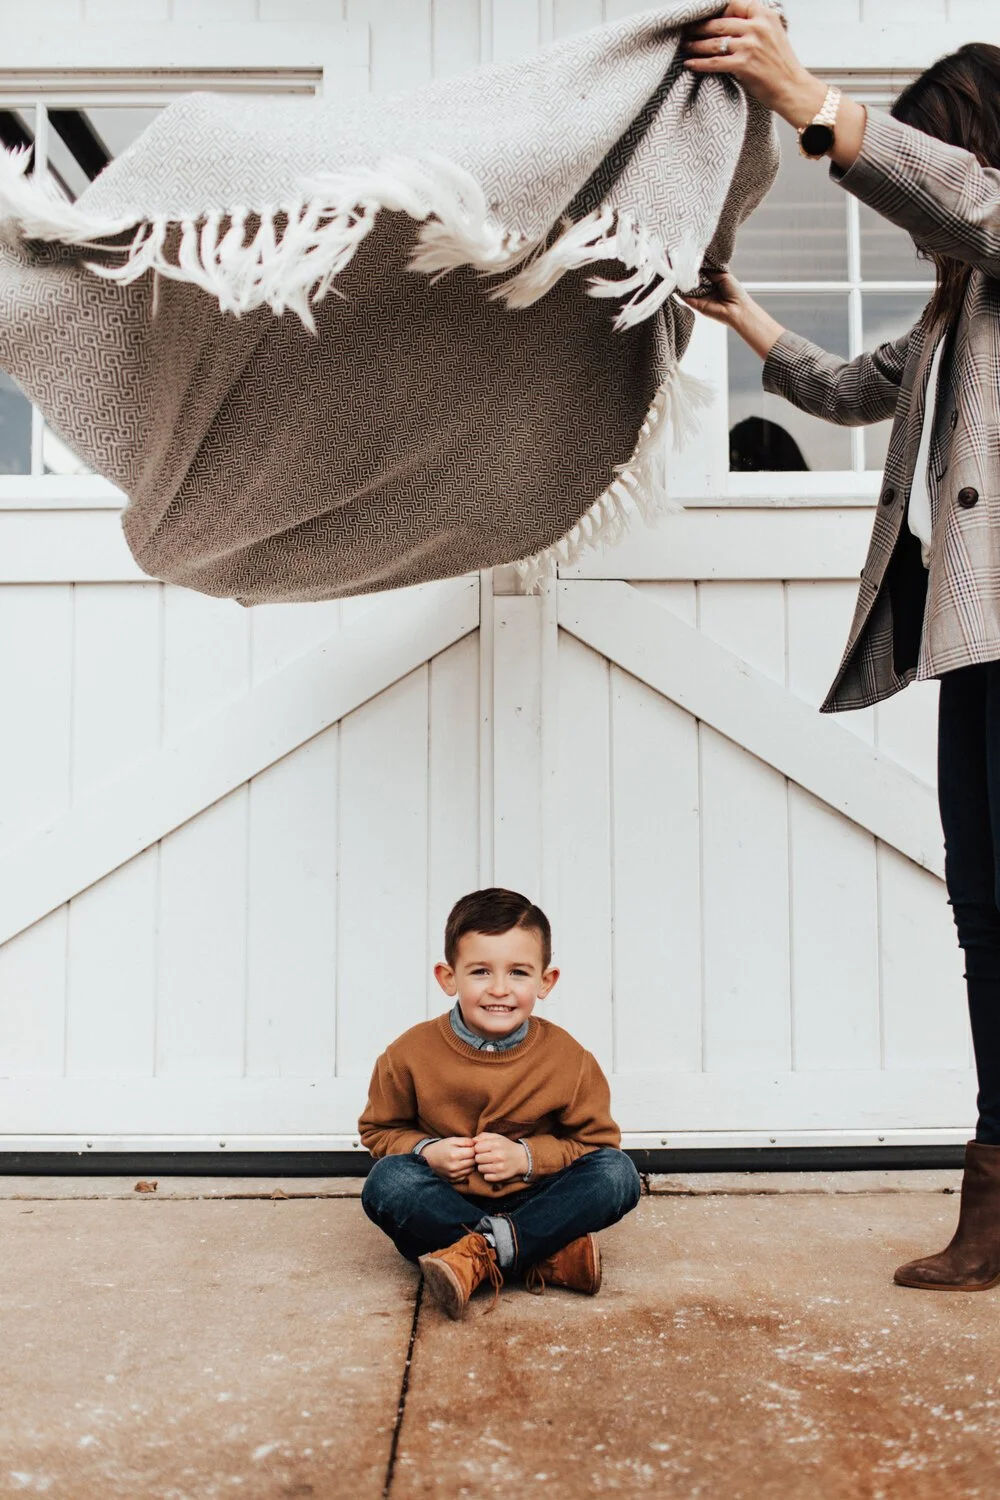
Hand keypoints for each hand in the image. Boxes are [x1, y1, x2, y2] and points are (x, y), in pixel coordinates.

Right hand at [422, 1137, 475, 1183]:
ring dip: (470, 1164)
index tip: (470, 1146)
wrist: (429, 1158)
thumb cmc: (442, 1147)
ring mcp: (454, 1175)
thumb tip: (477, 1144)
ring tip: (464, 1158)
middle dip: (473, 1156)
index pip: (473, 1152)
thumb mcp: (452, 1140)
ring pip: (471, 1169)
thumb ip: (466, 1141)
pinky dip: (466, 1170)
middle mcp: (454, 1167)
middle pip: (473, 1162)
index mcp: (454, 1154)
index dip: (474, 1148)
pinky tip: (460, 1165)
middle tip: (467, 1152)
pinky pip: (466, 1176)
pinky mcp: (453, 1180)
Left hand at [473, 1133, 529, 1183]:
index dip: (477, 1149)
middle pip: (477, 1159)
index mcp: (496, 1144)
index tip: (482, 1149)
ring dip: (483, 1166)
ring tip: (489, 1163)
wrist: (522, 1158)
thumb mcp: (497, 1137)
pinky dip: (488, 1174)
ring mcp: (500, 1167)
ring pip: (480, 1169)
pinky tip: (493, 1170)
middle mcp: (498, 1156)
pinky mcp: (501, 1177)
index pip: (476, 1148)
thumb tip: (472, 1141)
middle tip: (485, 1157)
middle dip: (479, 1158)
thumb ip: (483, 1136)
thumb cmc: (506, 1146)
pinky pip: (486, 1177)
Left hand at [682, 1, 825, 126]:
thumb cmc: (781, 65)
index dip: (715, 10)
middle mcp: (757, 27)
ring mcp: (750, 45)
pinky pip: (714, 62)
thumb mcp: (772, 34)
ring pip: (714, 42)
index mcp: (765, 15)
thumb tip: (727, 21)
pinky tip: (689, 64)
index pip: (733, 4)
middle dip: (699, 27)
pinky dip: (699, 63)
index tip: (702, 16)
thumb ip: (754, 25)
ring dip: (695, 45)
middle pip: (719, 22)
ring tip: (685, 47)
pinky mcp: (744, 64)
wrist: (793, 88)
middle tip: (687, 32)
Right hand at [682, 270, 785, 360]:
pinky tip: (676, 282)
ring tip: (676, 270)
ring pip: (688, 288)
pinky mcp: (697, 305)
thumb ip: (711, 272)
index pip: (701, 273)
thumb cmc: (736, 293)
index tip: (689, 259)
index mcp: (714, 282)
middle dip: (688, 273)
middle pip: (694, 280)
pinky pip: (686, 297)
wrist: (738, 309)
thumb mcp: (724, 276)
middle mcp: (706, 290)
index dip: (696, 267)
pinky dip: (680, 291)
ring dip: (683, 281)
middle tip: (680, 263)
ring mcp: (700, 298)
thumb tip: (698, 267)